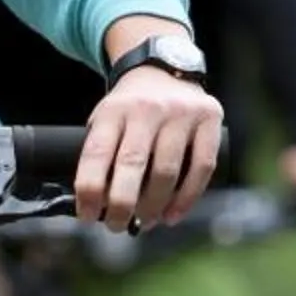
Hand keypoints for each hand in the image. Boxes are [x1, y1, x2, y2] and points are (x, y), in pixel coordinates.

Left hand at [78, 68, 222, 231]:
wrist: (165, 71)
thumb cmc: (131, 109)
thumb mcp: (107, 120)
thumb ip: (101, 156)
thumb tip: (97, 207)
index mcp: (114, 110)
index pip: (96, 153)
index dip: (89, 189)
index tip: (86, 215)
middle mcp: (147, 109)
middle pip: (132, 164)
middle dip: (121, 204)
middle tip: (115, 225)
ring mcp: (181, 112)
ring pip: (167, 171)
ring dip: (153, 206)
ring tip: (143, 222)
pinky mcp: (209, 119)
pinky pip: (201, 168)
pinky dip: (186, 198)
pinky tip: (171, 215)